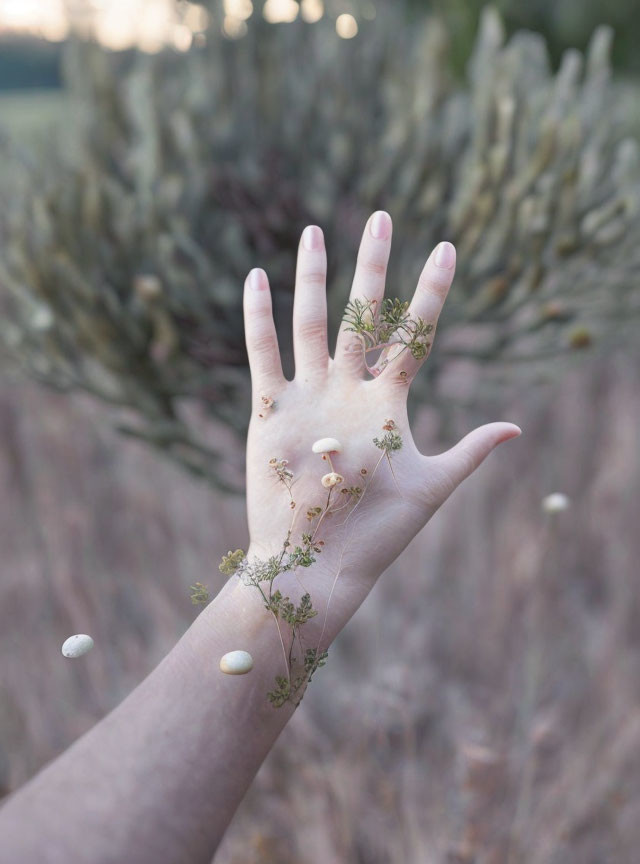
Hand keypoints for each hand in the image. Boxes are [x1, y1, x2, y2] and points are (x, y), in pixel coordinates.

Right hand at [241, 211, 519, 652]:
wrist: (318, 562)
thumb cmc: (378, 532)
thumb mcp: (430, 487)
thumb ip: (469, 452)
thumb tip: (516, 428)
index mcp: (388, 402)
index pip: (415, 333)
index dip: (432, 291)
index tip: (448, 247)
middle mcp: (349, 390)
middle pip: (363, 314)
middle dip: (372, 267)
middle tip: (381, 217)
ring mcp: (310, 396)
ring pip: (310, 323)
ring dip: (311, 278)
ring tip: (314, 231)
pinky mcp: (271, 410)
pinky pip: (263, 354)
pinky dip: (259, 317)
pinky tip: (258, 277)